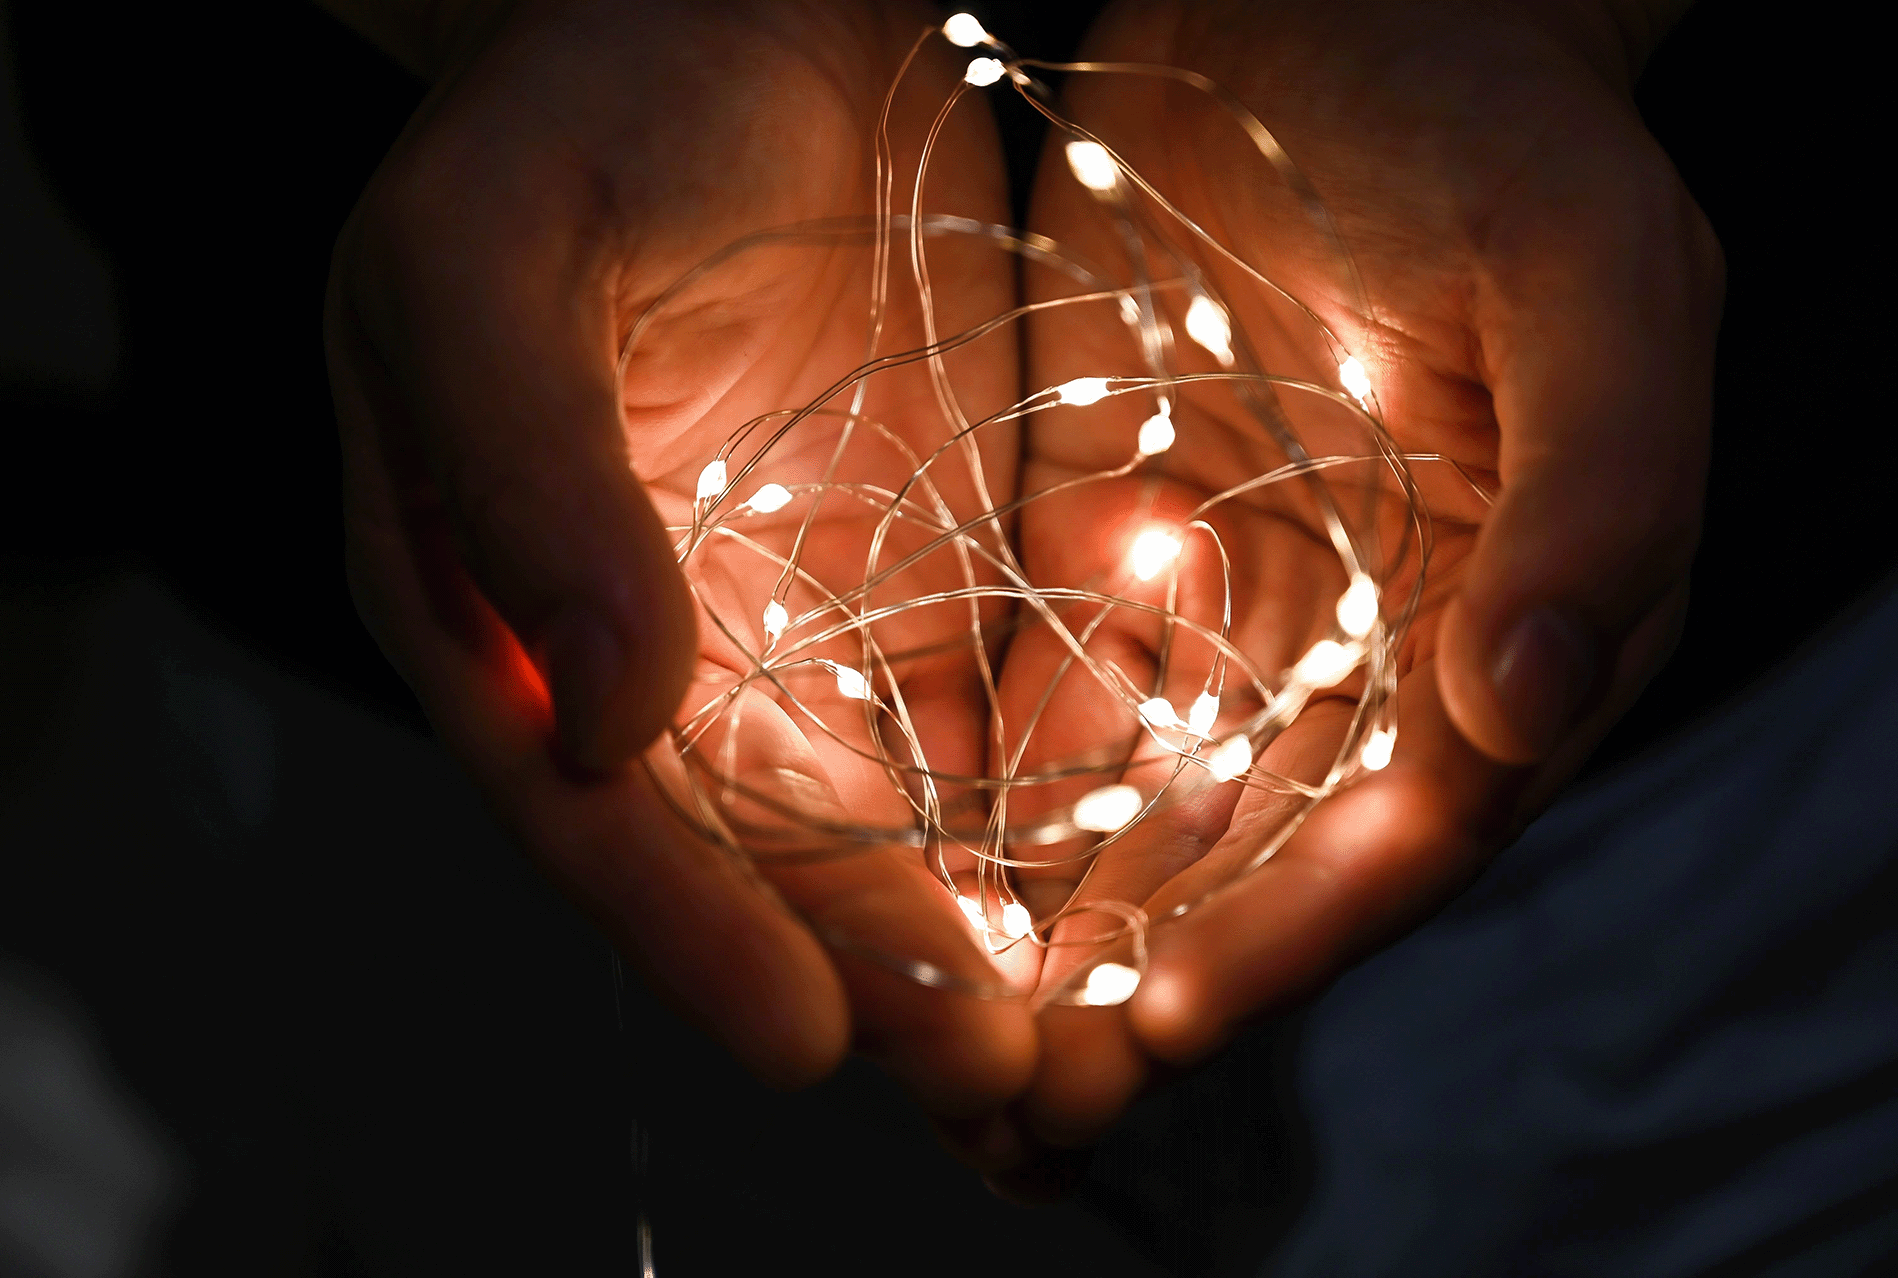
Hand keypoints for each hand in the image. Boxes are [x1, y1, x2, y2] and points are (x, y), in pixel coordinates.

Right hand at [323, 0, 1035, 1113]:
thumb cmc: (582, 99)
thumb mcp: (492, 257)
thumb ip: (522, 478)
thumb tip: (596, 718)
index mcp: (496, 607)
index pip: (588, 809)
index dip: (687, 934)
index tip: (810, 1042)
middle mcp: (643, 653)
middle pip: (752, 858)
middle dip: (871, 983)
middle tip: (998, 1099)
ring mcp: (792, 624)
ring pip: (880, 827)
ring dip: (976, 944)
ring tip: (1081, 1062)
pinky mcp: (920, 581)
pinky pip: (983, 728)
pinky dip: (1045, 824)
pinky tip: (1130, 898)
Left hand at [972, 0, 1721, 1181]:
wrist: (1335, 4)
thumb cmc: (1494, 124)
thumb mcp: (1592, 279)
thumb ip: (1602, 492)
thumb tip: (1530, 701)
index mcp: (1514, 614)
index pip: (1407, 819)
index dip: (1298, 927)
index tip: (1168, 1016)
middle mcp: (1369, 638)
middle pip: (1257, 847)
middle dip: (1145, 975)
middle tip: (1020, 1101)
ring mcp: (1233, 592)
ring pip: (1138, 795)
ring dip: (1046, 918)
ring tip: (940, 1030)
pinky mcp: (1107, 534)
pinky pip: (1045, 683)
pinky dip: (982, 782)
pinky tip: (899, 864)